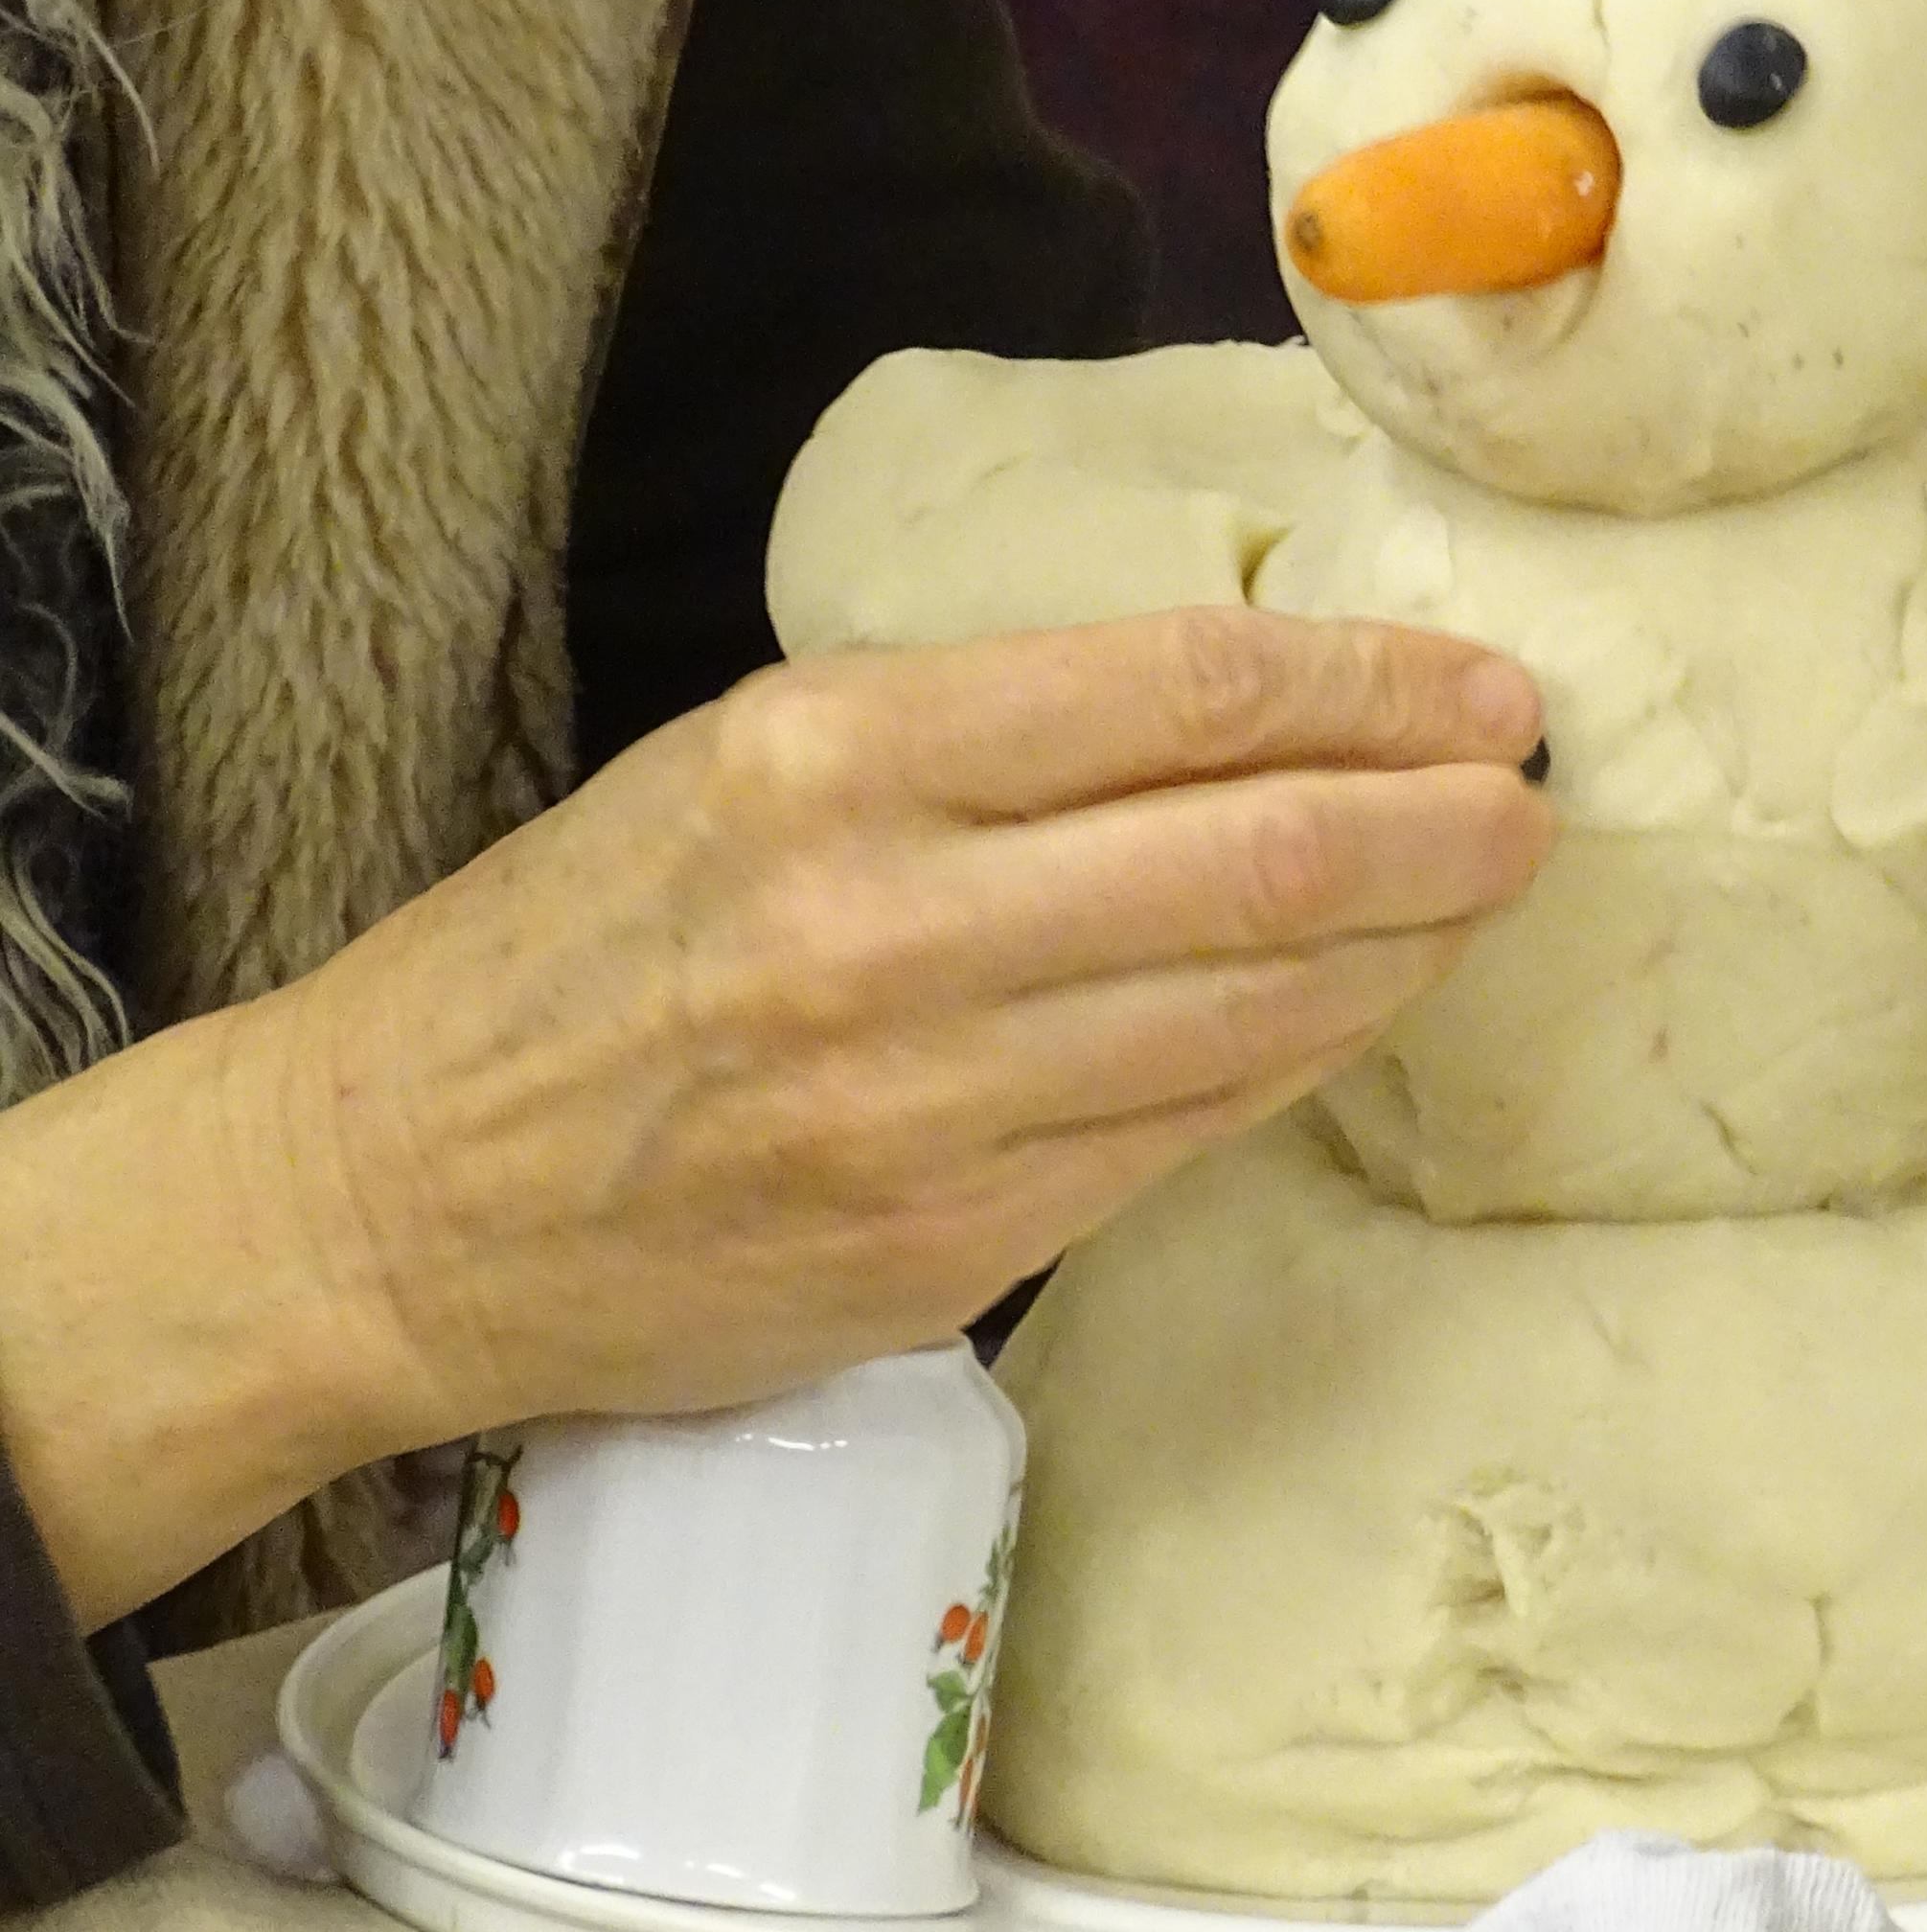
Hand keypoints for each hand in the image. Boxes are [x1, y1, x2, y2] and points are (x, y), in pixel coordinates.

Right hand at [0, 611, 1550, 1621]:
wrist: (387, 1197)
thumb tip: (1227, 717)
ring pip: (1251, 1009)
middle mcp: (888, 925)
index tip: (1477, 684)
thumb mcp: (734, 764)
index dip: (1369, 685)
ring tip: (1488, 890)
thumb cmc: (567, 954)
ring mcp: (926, 1105)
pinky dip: (1300, 1061)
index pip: (1180, 691)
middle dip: (1439, 821)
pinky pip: (1184, 1134)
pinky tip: (1361, 1012)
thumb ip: (968, 739)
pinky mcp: (948, 1247)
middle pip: (1255, 856)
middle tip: (1534, 792)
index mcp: (828, 758)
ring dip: (1407, 947)